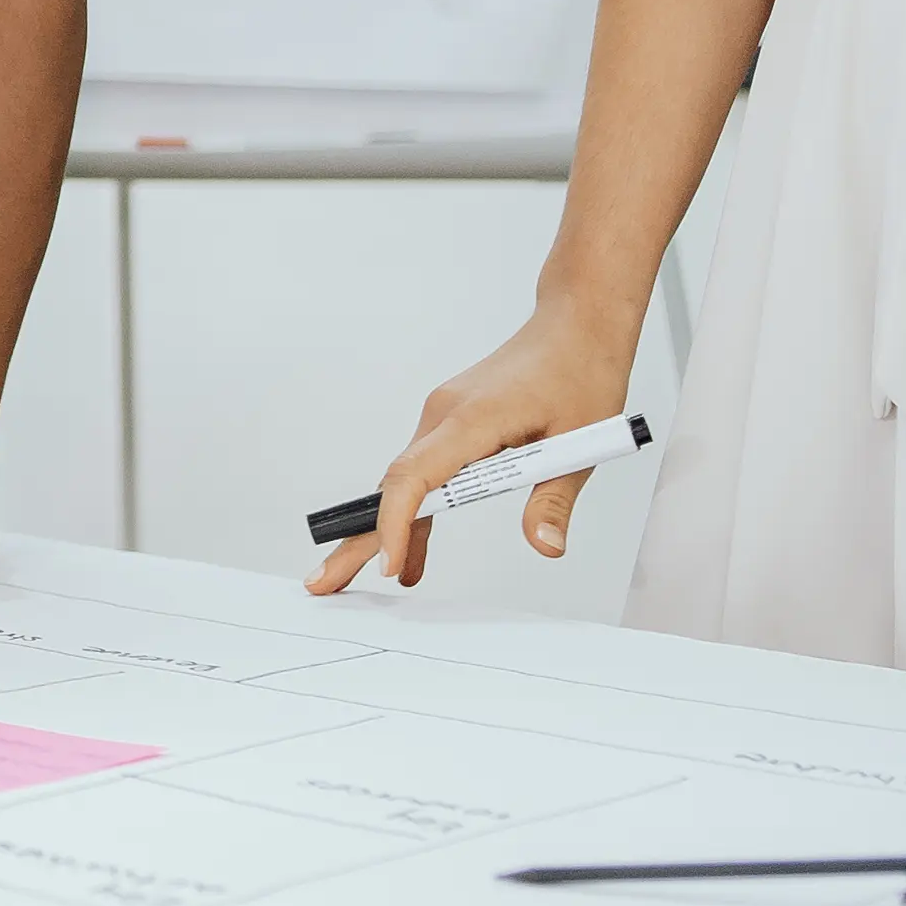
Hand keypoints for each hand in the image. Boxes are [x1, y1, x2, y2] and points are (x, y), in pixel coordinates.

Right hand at [304, 299, 638, 595]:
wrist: (575, 323)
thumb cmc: (580, 371)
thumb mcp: (581, 442)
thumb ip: (555, 500)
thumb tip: (544, 547)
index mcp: (471, 418)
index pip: (414, 475)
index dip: (395, 523)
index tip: (389, 566)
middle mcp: (444, 415)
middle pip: (393, 483)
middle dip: (358, 537)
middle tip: (324, 582)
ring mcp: (444, 416)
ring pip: (406, 480)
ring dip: (387, 528)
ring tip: (373, 578)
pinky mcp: (453, 421)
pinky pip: (425, 471)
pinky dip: (416, 509)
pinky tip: (414, 548)